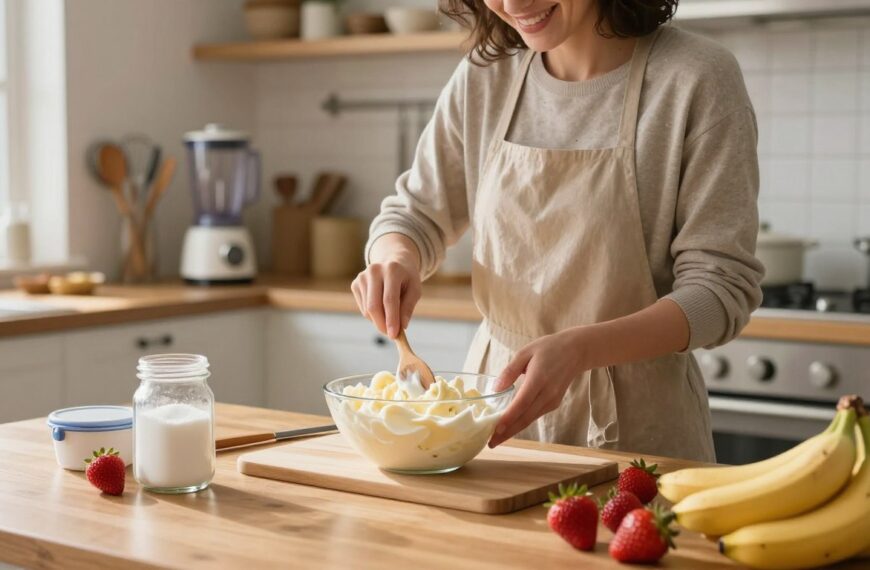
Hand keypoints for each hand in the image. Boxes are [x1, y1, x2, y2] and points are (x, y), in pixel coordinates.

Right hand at [351, 235, 421, 337]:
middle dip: (382, 324)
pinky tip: (382, 307)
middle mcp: (374, 271)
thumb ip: (408, 308)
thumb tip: (401, 327)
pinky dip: (372, 315)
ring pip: (367, 309)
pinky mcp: (355, 283)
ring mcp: (362, 277)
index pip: (389, 299)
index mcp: (392, 270)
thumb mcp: (415, 290)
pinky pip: (363, 308)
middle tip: (391, 335)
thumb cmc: (407, 278)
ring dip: (379, 320)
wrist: (394, 261)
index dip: (391, 319)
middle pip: (374, 306)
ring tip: (391, 316)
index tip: (394, 335)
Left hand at [488, 327, 590, 447]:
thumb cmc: (549, 348)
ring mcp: (552, 400)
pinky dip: (522, 423)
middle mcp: (547, 394)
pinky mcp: (553, 404)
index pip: (522, 403)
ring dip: (513, 431)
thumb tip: (496, 388)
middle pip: (525, 418)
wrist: (576, 351)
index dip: (509, 417)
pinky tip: (509, 427)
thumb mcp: (525, 352)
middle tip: (490, 443)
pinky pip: (535, 416)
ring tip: (496, 439)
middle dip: (507, 432)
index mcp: (539, 379)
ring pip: (530, 420)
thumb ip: (510, 371)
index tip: (495, 429)